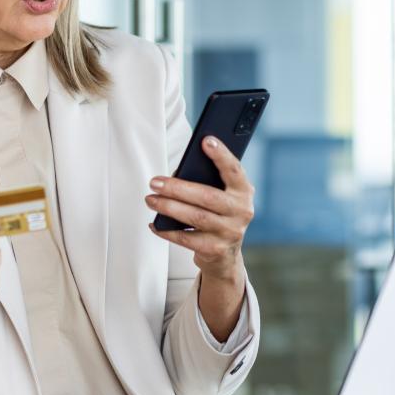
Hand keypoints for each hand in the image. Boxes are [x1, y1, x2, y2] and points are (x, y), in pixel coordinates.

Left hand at [146, 137, 252, 340]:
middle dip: (177, 188)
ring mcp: (230, 232)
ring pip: (195, 217)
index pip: (234, 170)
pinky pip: (186, 239)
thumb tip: (177, 174)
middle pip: (207, 197)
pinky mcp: (215, 250)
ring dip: (169, 207)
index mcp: (243, 192)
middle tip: (155, 182)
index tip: (206, 140)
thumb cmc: (218, 214)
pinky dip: (167, 230)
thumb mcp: (222, 195)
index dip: (221, 155)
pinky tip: (155, 223)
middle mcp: (241, 212)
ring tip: (150, 199)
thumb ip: (208, 182)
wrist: (226, 255)